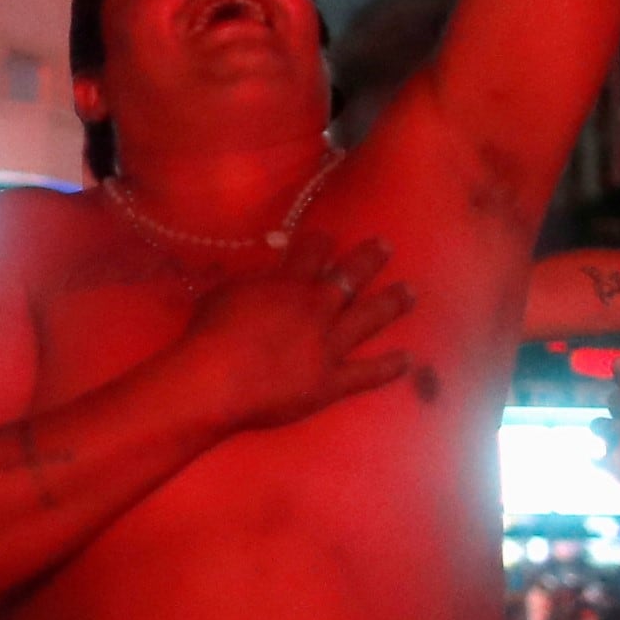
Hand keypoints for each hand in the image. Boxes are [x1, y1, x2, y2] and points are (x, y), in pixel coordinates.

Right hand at [171, 234, 416, 430]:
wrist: (214, 381)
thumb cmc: (208, 336)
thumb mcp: (225, 293)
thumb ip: (251, 284)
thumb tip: (261, 278)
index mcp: (290, 283)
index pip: (314, 250)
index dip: (322, 241)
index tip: (329, 238)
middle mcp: (318, 308)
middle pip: (351, 275)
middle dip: (370, 258)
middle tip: (387, 246)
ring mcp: (329, 345)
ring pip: (370, 317)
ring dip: (392, 302)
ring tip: (411, 292)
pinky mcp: (332, 382)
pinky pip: (368, 373)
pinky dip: (390, 367)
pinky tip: (408, 360)